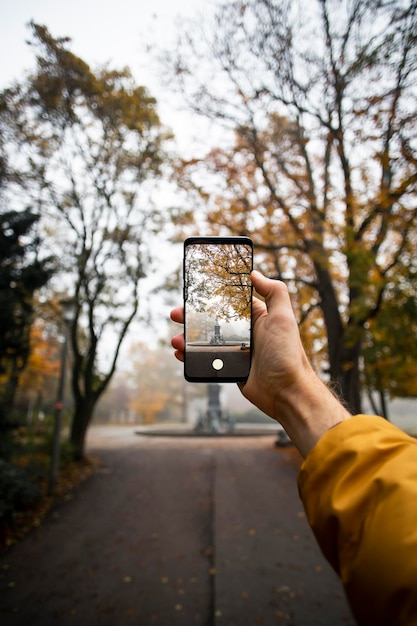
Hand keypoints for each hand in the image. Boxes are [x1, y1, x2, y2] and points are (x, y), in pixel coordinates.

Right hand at [170, 270, 349, 456]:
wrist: (286, 392)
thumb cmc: (287, 355)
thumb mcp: (284, 317)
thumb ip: (274, 292)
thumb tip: (255, 273)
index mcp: (256, 317)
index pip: (229, 302)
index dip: (210, 297)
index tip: (193, 293)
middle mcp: (245, 332)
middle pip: (212, 320)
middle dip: (191, 317)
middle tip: (176, 314)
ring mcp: (235, 351)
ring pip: (205, 340)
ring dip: (188, 338)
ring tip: (176, 340)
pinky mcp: (229, 367)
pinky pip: (206, 359)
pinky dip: (192, 356)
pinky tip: (181, 354)